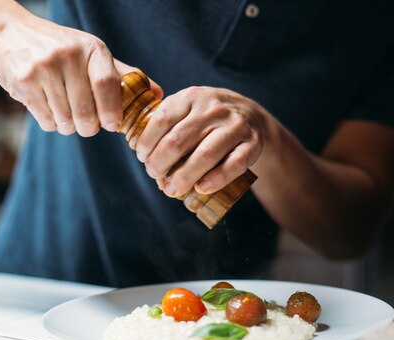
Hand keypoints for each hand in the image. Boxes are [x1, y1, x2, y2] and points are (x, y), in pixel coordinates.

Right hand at [0, 10, 161, 136]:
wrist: (7, 33)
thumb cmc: (59, 48)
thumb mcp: (92, 53)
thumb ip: (123, 75)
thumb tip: (157, 94)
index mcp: (93, 49)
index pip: (108, 85)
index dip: (112, 111)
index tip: (113, 125)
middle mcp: (69, 55)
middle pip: (87, 112)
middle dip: (88, 127)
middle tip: (86, 125)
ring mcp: (44, 68)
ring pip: (66, 121)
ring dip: (67, 125)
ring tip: (63, 110)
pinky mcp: (24, 81)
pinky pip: (46, 121)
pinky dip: (50, 123)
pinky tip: (47, 106)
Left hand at [135, 87, 265, 196]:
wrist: (253, 116)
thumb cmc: (209, 118)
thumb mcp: (189, 107)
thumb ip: (167, 121)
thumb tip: (141, 152)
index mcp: (192, 96)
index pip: (161, 120)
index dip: (146, 143)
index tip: (142, 157)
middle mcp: (214, 108)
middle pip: (178, 142)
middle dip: (160, 164)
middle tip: (154, 175)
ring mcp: (235, 126)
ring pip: (204, 156)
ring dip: (183, 177)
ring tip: (171, 189)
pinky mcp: (252, 144)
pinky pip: (233, 165)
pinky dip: (215, 179)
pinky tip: (200, 188)